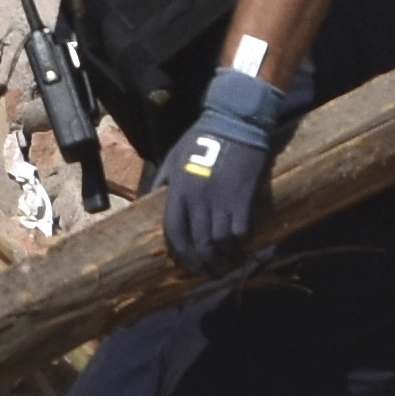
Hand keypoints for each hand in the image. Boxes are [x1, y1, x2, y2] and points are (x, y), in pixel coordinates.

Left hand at [159, 64, 299, 274]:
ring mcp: (221, 201)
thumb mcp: (173, 157)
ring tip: (227, 266)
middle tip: (209, 272)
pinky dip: (241, 243)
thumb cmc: (201, 138)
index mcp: (178, 192)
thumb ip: (163, 181)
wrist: (235, 123)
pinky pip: (241, 230)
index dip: (181, 254)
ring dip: (224, 259)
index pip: (175, 233)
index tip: (188, 266)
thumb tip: (151, 200)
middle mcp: (198, 201)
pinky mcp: (243, 198)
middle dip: (204, 263)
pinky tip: (242, 249)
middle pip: (200, 243)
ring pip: (221, 242)